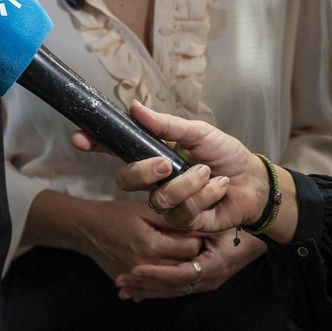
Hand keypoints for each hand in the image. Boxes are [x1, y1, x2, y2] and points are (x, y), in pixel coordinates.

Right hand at [70, 197, 205, 281]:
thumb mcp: (144, 211)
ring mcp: (139, 279)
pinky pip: (157, 286)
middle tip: (200, 243)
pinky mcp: (132, 285)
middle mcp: (147, 267)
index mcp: (152, 246)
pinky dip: (166, 278)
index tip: (203, 230)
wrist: (86, 230)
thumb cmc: (115, 215)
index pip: (191, 248)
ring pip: (173, 279)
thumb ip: (172, 219)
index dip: (200, 238)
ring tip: (186, 254)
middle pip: (185, 266)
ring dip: (183, 268)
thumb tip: (199, 225)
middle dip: (195, 255)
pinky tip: (169, 269)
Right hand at [75, 101, 268, 233]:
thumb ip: (167, 125)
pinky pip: (182, 212)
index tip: (78, 137)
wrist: (253, 181)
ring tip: (209, 173)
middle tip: (167, 163)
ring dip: (187, 184)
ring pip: (158, 199)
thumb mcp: (198, 133)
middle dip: (143, 171)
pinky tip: (219, 188)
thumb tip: (135, 107)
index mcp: (154, 155)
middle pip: (126, 180)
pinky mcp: (184, 222)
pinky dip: (204, 195)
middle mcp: (155, 180)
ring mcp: (168, 203)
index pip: (117, 149)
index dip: (95, 143)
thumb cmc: (226, 155)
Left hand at [116, 229, 266, 301]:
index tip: (135, 270)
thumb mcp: (216, 220)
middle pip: (171, 287)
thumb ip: (195, 226)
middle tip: (121, 283)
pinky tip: (139, 294)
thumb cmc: (238, 220)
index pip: (179, 275)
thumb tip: (170, 227)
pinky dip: (157, 290)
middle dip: (145, 286)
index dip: (156, 274)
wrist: (261, 225)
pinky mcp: (202, 280)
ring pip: (172, 290)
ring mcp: (206, 282)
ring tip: (124, 291)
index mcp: (212, 266)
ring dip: (147, 291)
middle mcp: (208, 279)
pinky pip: (176, 288)